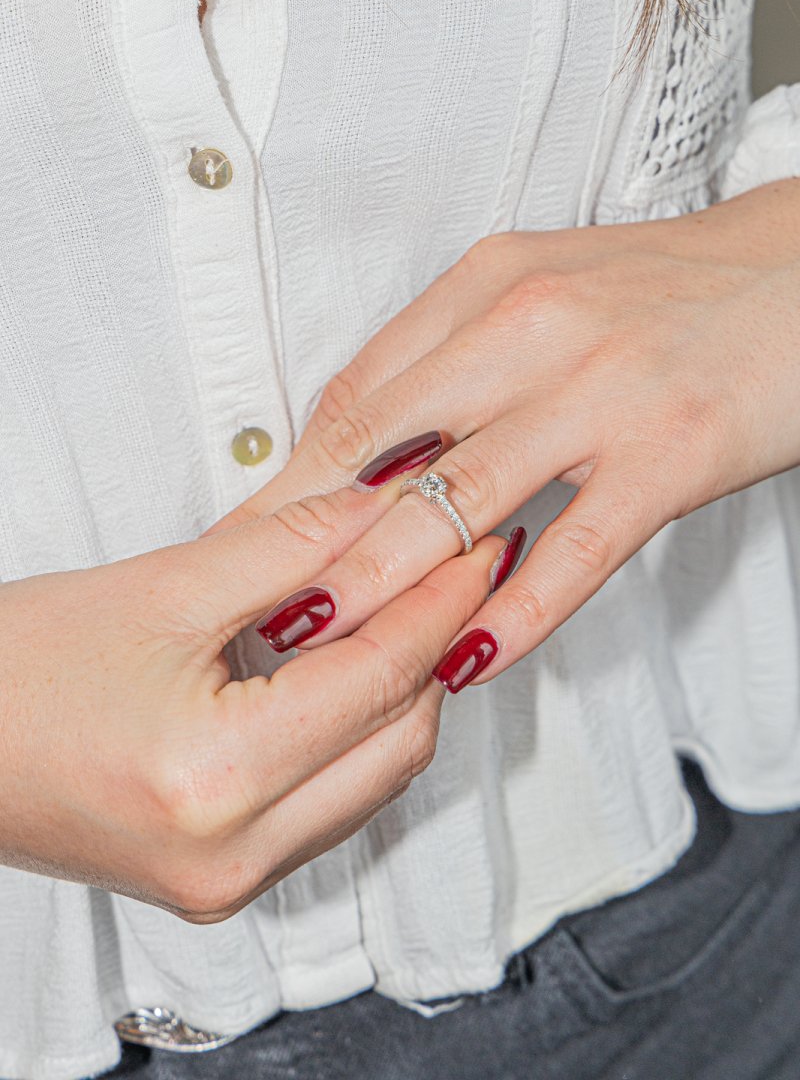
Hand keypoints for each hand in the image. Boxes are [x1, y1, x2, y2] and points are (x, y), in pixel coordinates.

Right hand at [0, 485, 502, 918]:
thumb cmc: (16, 670)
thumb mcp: (163, 587)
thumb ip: (291, 545)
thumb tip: (384, 504)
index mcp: (217, 779)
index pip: (381, 674)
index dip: (442, 597)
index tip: (475, 539)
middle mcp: (233, 853)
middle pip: (400, 738)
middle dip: (439, 643)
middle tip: (460, 566)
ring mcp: (227, 882)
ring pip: (376, 780)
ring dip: (404, 693)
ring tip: (415, 610)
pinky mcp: (219, 883)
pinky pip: (333, 809)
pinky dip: (359, 739)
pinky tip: (356, 678)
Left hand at [207, 180, 799, 690]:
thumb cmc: (668, 289)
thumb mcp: (542, 287)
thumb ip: (455, 354)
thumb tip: (371, 446)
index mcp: (489, 284)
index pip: (362, 393)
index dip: (297, 480)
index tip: (259, 540)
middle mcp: (531, 328)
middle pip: (387, 452)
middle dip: (313, 541)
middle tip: (264, 610)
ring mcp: (600, 392)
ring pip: (461, 505)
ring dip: (385, 586)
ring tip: (329, 647)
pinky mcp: (670, 454)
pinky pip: (574, 552)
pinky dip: (515, 613)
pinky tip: (471, 657)